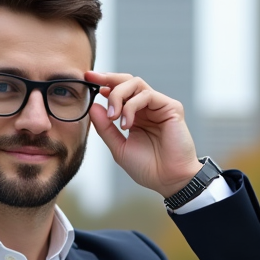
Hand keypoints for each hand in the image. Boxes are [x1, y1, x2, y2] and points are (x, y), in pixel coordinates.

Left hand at [86, 71, 203, 198]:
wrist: (168, 181)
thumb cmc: (147, 167)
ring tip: (112, 116)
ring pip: (136, 84)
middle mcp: (147, 108)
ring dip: (118, 96)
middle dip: (108, 78)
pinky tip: (126, 124)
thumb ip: (105, 128)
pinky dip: (131, 106)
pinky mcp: (171, 107)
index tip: (87, 80)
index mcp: (135, 115)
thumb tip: (93, 106)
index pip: (119, 91)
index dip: (104, 82)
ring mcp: (160, 106)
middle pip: (127, 81)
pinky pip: (147, 95)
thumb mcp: (118, 147)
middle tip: (93, 81)